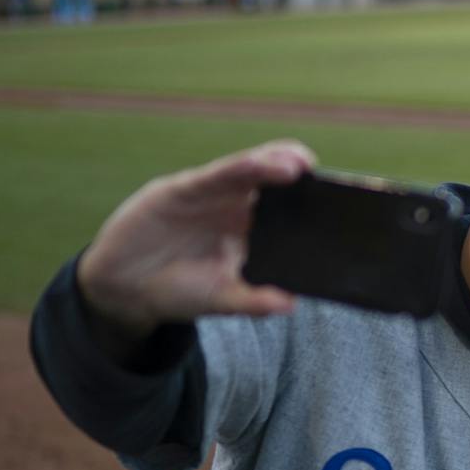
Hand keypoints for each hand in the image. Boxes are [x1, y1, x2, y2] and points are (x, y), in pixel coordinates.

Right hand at [77, 140, 315, 340]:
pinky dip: (238, 168)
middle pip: (276, 185)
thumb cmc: (178, 290)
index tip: (346, 206)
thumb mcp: (218, 300)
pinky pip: (216, 174)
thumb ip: (252, 301)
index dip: (314, 204)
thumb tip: (290, 305)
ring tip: (299, 165)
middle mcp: (238, 208)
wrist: (123, 287)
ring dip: (275, 164)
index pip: (290, 212)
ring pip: (250, 171)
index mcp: (252, 232)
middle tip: (329, 180)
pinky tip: (258, 165)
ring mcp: (213, 195)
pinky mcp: (184, 188)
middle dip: (302, 178)